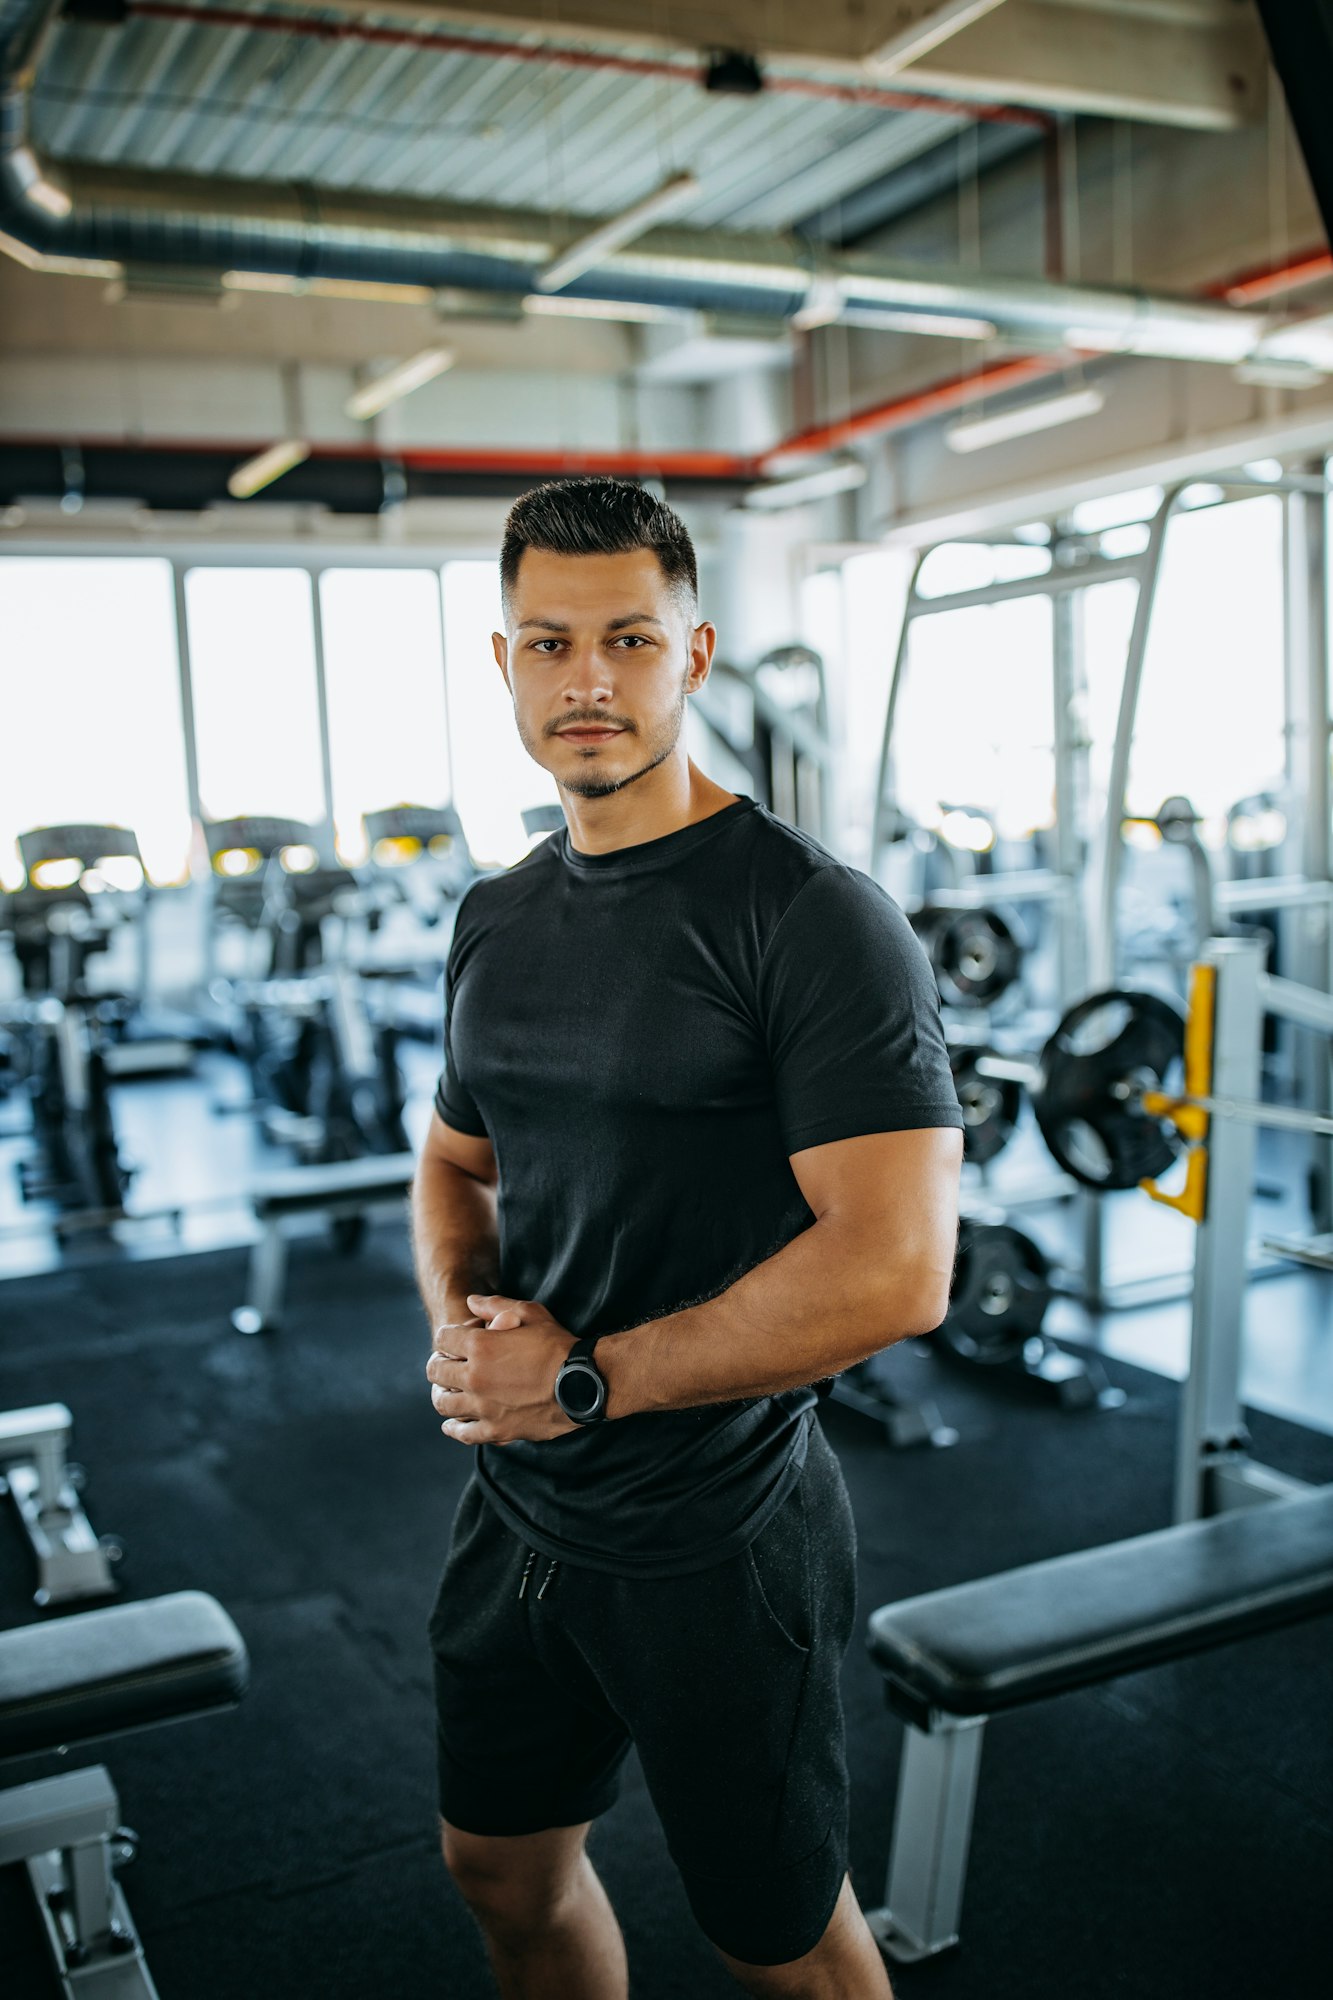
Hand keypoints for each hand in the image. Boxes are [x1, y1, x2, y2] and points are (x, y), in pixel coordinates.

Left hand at [427, 1293, 576, 1444]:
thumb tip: (470, 1301)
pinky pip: (463, 1432)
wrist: (583, 1383)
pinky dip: (454, 1427)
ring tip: (448, 1391)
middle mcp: (474, 1377)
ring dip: (442, 1394)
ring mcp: (483, 1407)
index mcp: (480, 1346)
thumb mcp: (531, 1313)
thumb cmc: (558, 1346)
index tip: (458, 1340)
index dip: (449, 1336)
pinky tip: (452, 1424)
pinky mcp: (496, 1430)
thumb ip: (496, 1305)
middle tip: (448, 1363)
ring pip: (444, 1403)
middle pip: (436, 1371)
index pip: (443, 1339)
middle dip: (440, 1363)